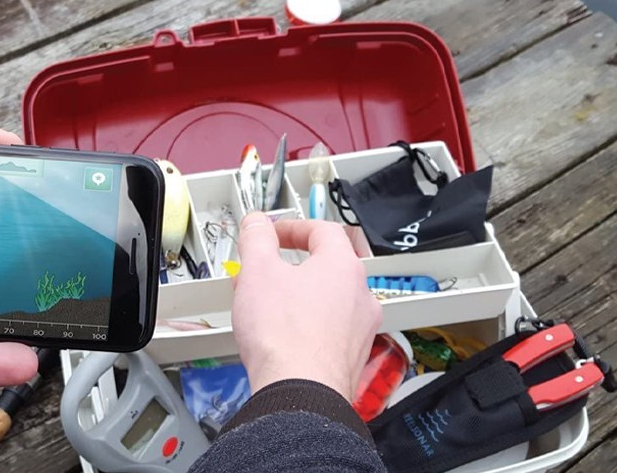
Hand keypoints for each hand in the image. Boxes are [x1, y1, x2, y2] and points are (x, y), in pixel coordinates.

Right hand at [232, 213, 381, 399]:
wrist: (300, 394)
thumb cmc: (285, 336)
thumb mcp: (257, 271)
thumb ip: (256, 238)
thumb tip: (256, 222)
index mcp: (343, 266)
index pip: (322, 230)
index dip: (291, 227)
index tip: (271, 234)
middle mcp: (360, 295)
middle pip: (325, 265)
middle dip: (289, 265)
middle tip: (263, 271)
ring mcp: (359, 329)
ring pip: (326, 300)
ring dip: (296, 296)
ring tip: (264, 307)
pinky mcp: (350, 357)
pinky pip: (327, 330)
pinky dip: (305, 326)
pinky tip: (279, 337)